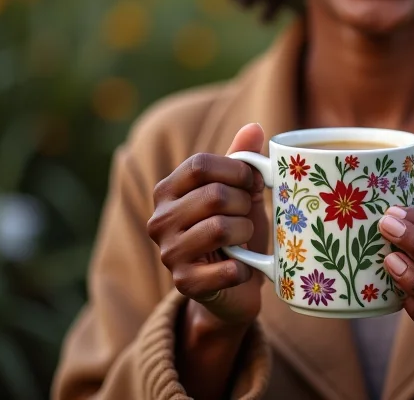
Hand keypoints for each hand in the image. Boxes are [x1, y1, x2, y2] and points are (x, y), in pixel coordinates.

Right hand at [147, 123, 269, 327]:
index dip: (236, 170)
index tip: (253, 182)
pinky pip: (228, 268)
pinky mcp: (184, 284)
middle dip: (244, 203)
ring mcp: (169, 253)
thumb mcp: (239, 190)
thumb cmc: (234, 227)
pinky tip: (243, 266)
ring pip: (220, 228)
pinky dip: (246, 267)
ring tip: (244, 237)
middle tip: (247, 213)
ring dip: (245, 231)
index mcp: (168, 189)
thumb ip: (243, 159)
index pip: (201, 164)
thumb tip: (254, 128)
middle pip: (214, 195)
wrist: (232, 285)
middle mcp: (160, 219)